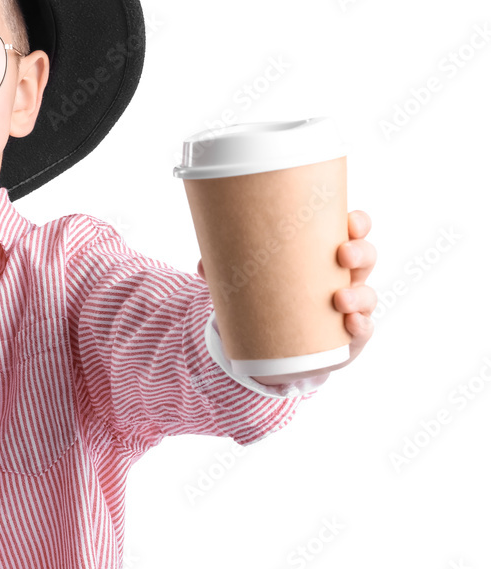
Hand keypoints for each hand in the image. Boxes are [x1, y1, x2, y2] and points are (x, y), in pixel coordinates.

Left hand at [196, 209, 377, 381]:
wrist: (282, 349)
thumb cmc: (274, 300)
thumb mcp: (254, 282)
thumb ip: (228, 272)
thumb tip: (202, 265)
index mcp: (325, 254)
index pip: (352, 231)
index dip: (358, 223)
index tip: (349, 220)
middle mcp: (345, 277)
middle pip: (366, 257)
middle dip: (360, 251)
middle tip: (342, 253)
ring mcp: (352, 307)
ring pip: (367, 294)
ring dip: (359, 294)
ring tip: (340, 299)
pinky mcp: (351, 336)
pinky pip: (363, 329)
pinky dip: (360, 326)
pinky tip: (351, 324)